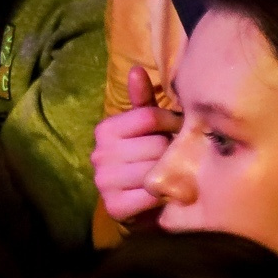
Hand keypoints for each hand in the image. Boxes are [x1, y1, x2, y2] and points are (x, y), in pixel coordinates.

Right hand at [91, 67, 182, 226]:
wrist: (140, 208)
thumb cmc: (147, 160)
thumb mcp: (146, 129)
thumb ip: (142, 102)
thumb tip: (137, 70)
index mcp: (105, 130)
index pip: (148, 116)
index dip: (171, 123)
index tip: (178, 132)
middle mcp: (99, 155)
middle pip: (155, 145)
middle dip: (172, 153)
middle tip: (175, 160)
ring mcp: (104, 182)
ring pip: (155, 170)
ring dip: (170, 176)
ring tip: (172, 177)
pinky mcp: (114, 207)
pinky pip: (150, 195)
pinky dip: (163, 197)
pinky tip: (164, 196)